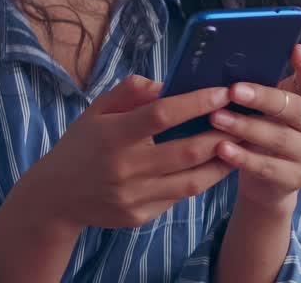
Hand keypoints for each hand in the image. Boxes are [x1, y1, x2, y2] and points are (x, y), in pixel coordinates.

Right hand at [19, 74, 237, 231]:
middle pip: (186, 151)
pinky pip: (179, 198)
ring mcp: (133, 196)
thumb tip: (165, 84)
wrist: (56, 197)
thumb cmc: (82, 145)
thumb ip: (130, 92)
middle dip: (221, 135)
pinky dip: (199, 181)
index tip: (222, 92)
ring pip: (192, 181)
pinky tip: (214, 167)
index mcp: (113, 134)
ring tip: (240, 145)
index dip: (196, 102)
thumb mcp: (97, 110)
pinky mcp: (139, 216)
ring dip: (221, 163)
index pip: (162, 115)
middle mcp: (124, 167)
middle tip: (244, 120)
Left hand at [208, 44, 300, 216]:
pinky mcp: (297, 178)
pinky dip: (243, 157)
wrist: (265, 182)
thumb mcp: (261, 108)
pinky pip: (268, 167)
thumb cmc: (260, 131)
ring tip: (217, 119)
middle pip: (294, 108)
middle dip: (262, 98)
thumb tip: (220, 65)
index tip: (296, 49)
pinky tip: (222, 149)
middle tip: (233, 90)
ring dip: (245, 127)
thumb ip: (254, 89)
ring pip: (279, 138)